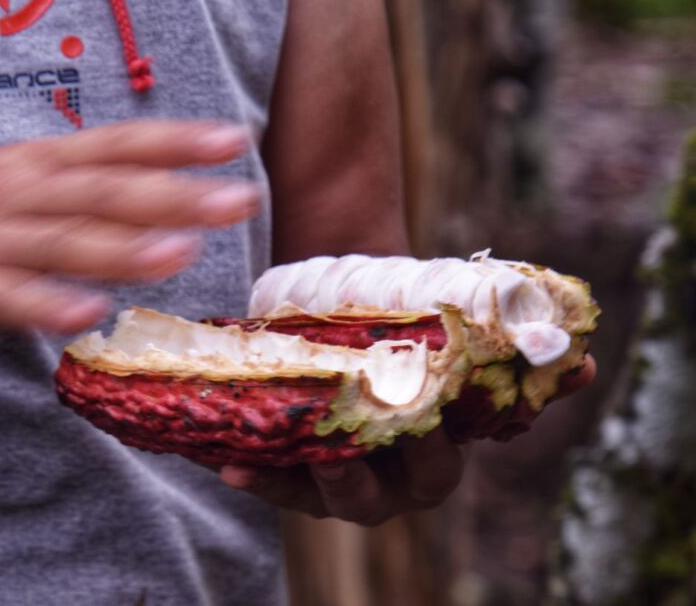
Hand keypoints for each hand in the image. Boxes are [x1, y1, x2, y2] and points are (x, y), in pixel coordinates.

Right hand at [0, 120, 261, 340]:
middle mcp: (13, 192)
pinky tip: (84, 316)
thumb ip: (61, 190)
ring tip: (182, 253)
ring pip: (63, 242)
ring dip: (123, 247)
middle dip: (175, 193)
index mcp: (27, 164)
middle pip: (104, 191)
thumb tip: (133, 199)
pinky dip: (45, 304)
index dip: (174, 141)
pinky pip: (5, 298)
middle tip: (239, 198)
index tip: (233, 139)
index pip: (113, 144)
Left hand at [218, 354, 596, 524]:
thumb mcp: (460, 349)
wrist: (359, 319)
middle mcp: (385, 483)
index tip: (415, 422)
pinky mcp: (293, 468)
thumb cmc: (415, 339)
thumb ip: (515, 362)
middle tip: (340, 443)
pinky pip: (273, 482)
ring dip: (297, 478)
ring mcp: (336, 481)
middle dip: (356, 473)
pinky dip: (254, 477)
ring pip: (320, 495)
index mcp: (432, 461)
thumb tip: (583, 363)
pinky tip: (229, 465)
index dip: (426, 451)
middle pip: (371, 495)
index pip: (433, 470)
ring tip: (276, 455)